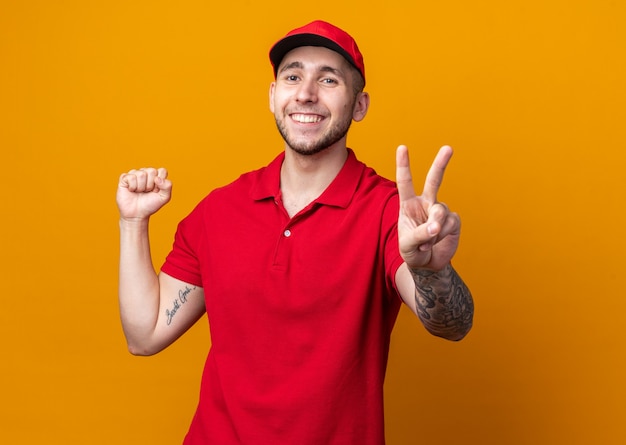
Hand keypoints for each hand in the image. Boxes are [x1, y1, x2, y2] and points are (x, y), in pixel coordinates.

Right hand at [117, 168, 171, 220]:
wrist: (137, 214)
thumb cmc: (150, 205)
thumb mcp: (164, 198)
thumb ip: (167, 186)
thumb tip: (157, 178)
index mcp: (156, 176)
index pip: (162, 171)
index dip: (160, 183)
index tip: (157, 191)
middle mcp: (146, 173)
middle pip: (152, 171)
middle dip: (150, 185)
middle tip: (147, 192)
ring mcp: (135, 174)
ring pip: (141, 174)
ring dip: (141, 187)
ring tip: (139, 192)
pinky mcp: (125, 178)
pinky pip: (131, 177)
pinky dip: (133, 187)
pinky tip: (132, 190)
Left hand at [396, 145, 460, 270]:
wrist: (428, 264)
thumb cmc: (412, 251)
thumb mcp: (408, 245)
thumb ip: (419, 234)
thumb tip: (436, 226)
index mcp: (408, 204)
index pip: (405, 182)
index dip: (404, 165)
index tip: (402, 147)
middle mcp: (425, 203)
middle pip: (434, 180)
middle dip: (441, 164)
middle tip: (448, 148)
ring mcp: (440, 211)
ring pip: (440, 213)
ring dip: (433, 230)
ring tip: (426, 242)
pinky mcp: (453, 220)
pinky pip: (449, 224)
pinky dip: (442, 235)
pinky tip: (436, 242)